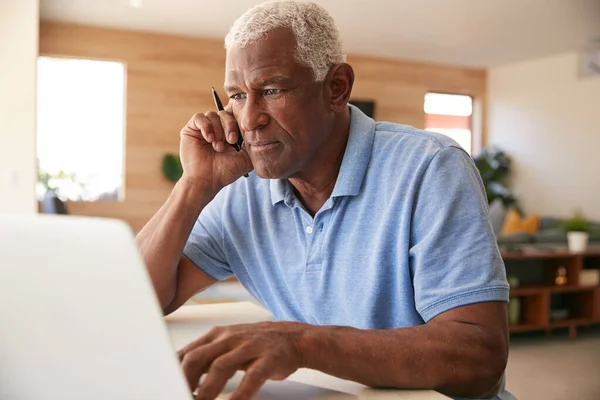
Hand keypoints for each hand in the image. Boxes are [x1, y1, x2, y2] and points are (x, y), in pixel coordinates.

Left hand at [178, 321, 306, 399]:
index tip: (164, 388)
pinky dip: (241, 394)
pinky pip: (253, 377)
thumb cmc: (255, 345)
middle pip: (197, 358)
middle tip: (179, 398)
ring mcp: (249, 346)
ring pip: (221, 367)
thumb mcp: (226, 344)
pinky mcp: (269, 358)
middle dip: (183, 382)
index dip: (171, 373)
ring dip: (207, 390)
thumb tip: (176, 373)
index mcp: (216, 336)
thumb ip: (204, 356)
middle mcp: (229, 338)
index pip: (186, 353)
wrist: (294, 337)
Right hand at [179, 107, 251, 193]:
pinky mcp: (191, 129)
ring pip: (213, 115)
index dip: (239, 123)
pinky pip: (199, 117)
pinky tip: (209, 139)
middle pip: (225, 113)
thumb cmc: (225, 171)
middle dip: (230, 126)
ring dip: (218, 131)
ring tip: (218, 147)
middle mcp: (217, 128)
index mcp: (229, 132)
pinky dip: (206, 126)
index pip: (235, 116)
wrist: (207, 181)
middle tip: (231, 141)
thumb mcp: (246, 157)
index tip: (240, 137)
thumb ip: (252, 143)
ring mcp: (204, 128)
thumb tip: (259, 127)